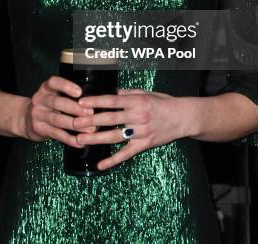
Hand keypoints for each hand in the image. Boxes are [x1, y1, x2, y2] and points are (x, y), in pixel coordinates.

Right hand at [19, 75, 97, 144]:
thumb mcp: (52, 95)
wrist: (25, 119)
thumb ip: (67, 95)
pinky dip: (69, 139)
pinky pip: (56, 134)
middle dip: (75, 108)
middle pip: (57, 103)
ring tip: (90, 130)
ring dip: (76, 125)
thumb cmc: (47, 105)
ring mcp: (37, 115)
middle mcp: (39, 100)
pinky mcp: (38, 129)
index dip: (66, 86)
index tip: (79, 92)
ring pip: (58, 120)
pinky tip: (79, 142)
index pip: (54, 83)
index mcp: (45, 88)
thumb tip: (92, 100)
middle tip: (90, 113)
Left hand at [72, 88, 187, 170]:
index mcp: (137, 101)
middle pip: (110, 119)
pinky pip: (126, 154)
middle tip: (74, 122)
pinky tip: (100, 164)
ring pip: (114, 136)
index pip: (112, 101)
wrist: (183, 117)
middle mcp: (137, 116)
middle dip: (90, 121)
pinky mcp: (144, 145)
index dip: (95, 101)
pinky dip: (113, 160)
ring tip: (80, 139)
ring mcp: (141, 132)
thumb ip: (126, 93)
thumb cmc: (163, 102)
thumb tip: (109, 92)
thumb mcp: (145, 93)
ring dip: (96, 138)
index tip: (81, 102)